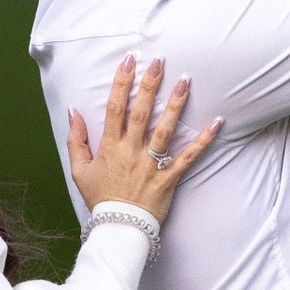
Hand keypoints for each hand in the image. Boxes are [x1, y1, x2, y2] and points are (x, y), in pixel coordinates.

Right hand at [68, 56, 220, 219]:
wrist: (118, 228)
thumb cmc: (100, 198)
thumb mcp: (79, 170)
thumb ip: (76, 139)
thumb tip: (72, 110)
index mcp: (109, 147)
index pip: (115, 108)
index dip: (121, 82)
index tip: (129, 61)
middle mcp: (130, 152)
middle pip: (140, 113)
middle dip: (150, 85)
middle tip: (160, 61)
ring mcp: (151, 165)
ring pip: (164, 130)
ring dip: (175, 105)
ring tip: (185, 81)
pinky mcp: (168, 178)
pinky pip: (188, 158)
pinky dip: (203, 141)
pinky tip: (216, 123)